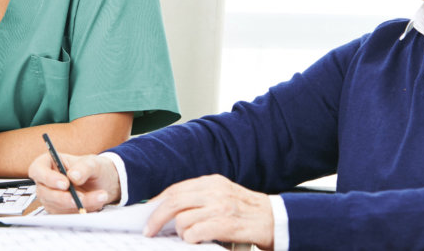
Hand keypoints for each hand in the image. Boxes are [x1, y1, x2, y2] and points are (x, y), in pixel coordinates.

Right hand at [27, 152, 120, 213]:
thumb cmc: (93, 168)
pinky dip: (82, 210)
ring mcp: (51, 197)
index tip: (65, 183)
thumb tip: (73, 176)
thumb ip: (84, 167)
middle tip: (80, 198)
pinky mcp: (59, 210)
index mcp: (48, 163)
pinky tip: (96, 202)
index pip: (37, 170)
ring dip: (78, 204)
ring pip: (56, 206)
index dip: (48, 178)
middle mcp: (46, 182)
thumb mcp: (93, 163)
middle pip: (44, 193)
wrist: (103, 183)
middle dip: (63, 198)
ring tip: (100, 196)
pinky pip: (66, 214)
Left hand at [143, 174, 274, 248]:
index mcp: (212, 182)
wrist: (276, 220)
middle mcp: (214, 191)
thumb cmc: (247, 213)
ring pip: (181, 219)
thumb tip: (170, 210)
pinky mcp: (225, 224)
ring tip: (187, 237)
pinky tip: (196, 241)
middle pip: (173, 201)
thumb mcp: (223, 196)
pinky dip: (190, 239)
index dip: (158, 202)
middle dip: (156, 218)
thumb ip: (201, 199)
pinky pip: (194, 232)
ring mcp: (220, 207)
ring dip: (179, 232)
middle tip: (149, 231)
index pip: (176, 189)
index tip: (148, 213)